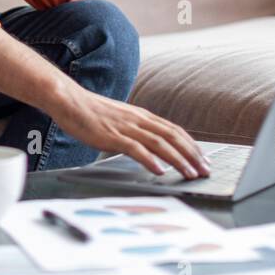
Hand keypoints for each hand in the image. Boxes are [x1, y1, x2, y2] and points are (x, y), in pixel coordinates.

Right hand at [49, 87, 211, 178]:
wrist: (70, 101)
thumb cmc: (92, 113)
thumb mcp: (120, 120)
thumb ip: (136, 130)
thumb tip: (149, 146)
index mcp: (142, 116)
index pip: (174, 130)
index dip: (191, 145)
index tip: (203, 158)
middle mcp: (139, 120)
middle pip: (173, 137)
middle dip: (192, 155)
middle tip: (205, 170)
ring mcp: (126, 127)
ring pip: (160, 143)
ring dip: (178, 159)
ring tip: (190, 173)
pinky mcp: (112, 136)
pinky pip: (136, 149)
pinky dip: (150, 160)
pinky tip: (160, 171)